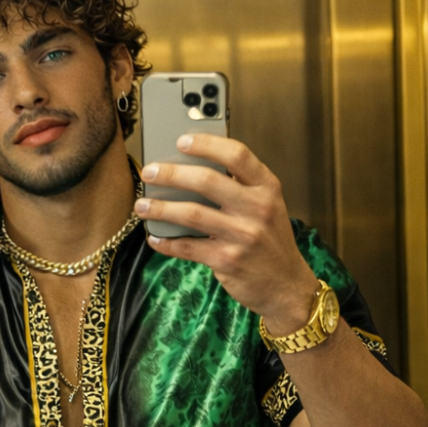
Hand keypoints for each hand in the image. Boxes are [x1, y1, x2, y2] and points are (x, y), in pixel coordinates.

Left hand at [134, 135, 319, 333]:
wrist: (285, 285)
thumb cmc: (270, 241)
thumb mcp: (268, 206)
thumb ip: (241, 187)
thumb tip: (195, 169)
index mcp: (267, 187)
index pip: (236, 154)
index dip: (206, 144)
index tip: (181, 141)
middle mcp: (256, 208)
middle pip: (206, 181)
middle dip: (171, 174)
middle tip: (149, 172)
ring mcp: (242, 235)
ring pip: (191, 214)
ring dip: (161, 208)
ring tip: (142, 205)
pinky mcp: (227, 260)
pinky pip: (187, 247)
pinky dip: (167, 242)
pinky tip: (155, 237)